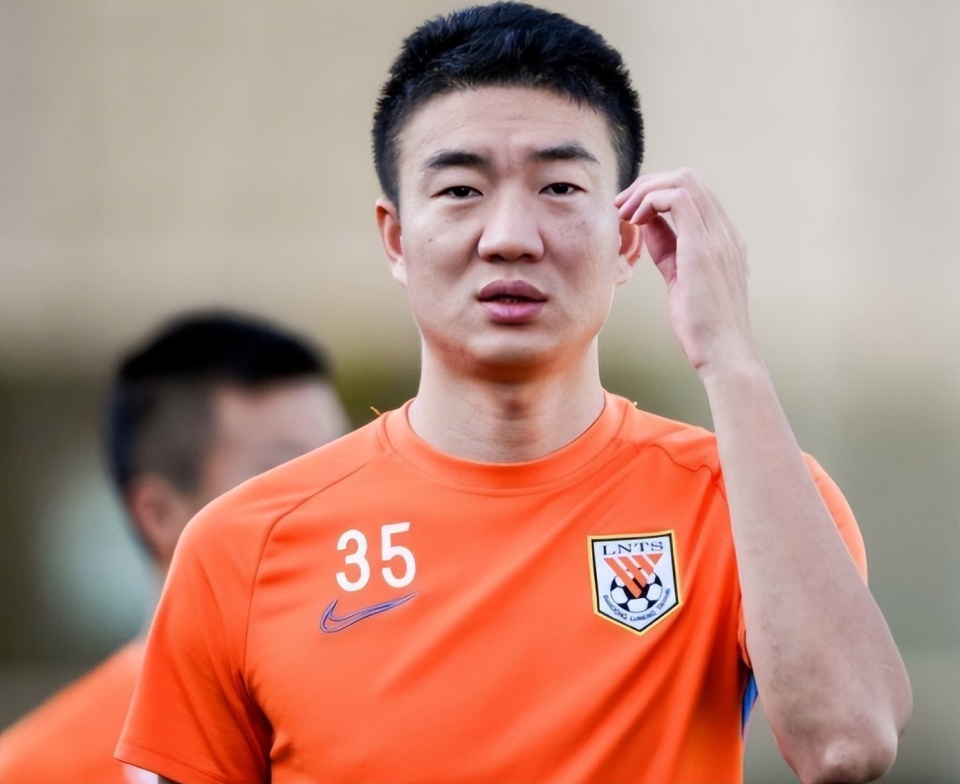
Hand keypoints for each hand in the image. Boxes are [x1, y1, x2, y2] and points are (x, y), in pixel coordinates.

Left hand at [615, 168, 755, 375]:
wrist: (724, 355)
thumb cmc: (702, 327)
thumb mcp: (679, 277)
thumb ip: (667, 248)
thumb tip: (647, 224)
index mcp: (723, 239)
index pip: (691, 195)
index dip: (656, 194)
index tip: (628, 212)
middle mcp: (725, 232)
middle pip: (688, 178)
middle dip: (648, 185)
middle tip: (621, 207)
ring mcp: (719, 236)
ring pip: (683, 180)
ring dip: (646, 190)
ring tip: (624, 213)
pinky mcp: (704, 247)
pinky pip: (677, 198)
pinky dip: (650, 201)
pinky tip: (634, 221)